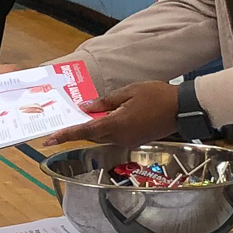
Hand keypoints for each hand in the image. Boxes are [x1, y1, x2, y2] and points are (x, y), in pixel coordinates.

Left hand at [46, 80, 177, 150]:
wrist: (183, 108)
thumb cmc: (157, 95)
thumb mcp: (129, 92)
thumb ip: (106, 101)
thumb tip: (86, 106)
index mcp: (117, 124)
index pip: (86, 131)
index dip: (66, 135)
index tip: (49, 140)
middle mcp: (121, 137)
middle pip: (92, 136)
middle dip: (76, 132)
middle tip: (58, 130)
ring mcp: (128, 141)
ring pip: (102, 137)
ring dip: (90, 130)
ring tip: (78, 121)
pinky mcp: (135, 140)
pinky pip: (113, 136)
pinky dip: (104, 130)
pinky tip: (101, 119)